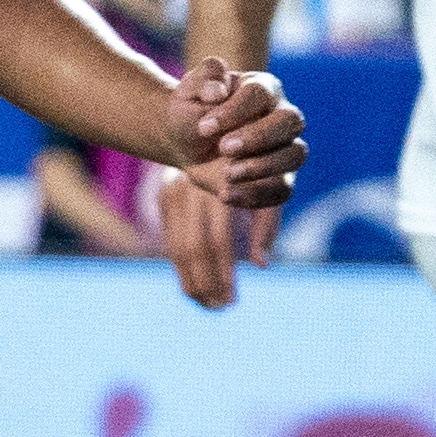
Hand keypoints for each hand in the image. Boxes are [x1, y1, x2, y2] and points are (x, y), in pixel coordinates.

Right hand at [157, 165, 262, 310]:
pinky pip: (170, 238)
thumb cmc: (260, 161)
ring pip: (177, 246)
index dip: (223, 273)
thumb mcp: (271, 184)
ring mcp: (173, 189)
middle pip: (193, 246)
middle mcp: (192, 186)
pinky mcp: (164, 195)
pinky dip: (182, 267)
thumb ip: (267, 223)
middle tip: (220, 308)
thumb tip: (261, 265)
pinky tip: (196, 287)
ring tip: (209, 305)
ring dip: (192, 281)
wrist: (219, 128)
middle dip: (206, 282)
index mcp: (221, 186)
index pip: (217, 240)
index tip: (232, 300)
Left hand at [170, 57, 302, 204]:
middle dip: (258, 137)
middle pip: (290, 121)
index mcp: (261, 87)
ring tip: (226, 174)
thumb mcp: (189, 91)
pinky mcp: (279, 177)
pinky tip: (225, 194)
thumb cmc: (191, 110)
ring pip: (295, 155)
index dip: (234, 111)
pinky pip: (283, 189)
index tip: (203, 127)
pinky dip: (256, 195)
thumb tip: (217, 91)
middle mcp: (281, 115)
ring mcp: (284, 147)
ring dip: (263, 167)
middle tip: (223, 148)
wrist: (186, 142)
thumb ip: (203, 79)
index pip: (259, 94)